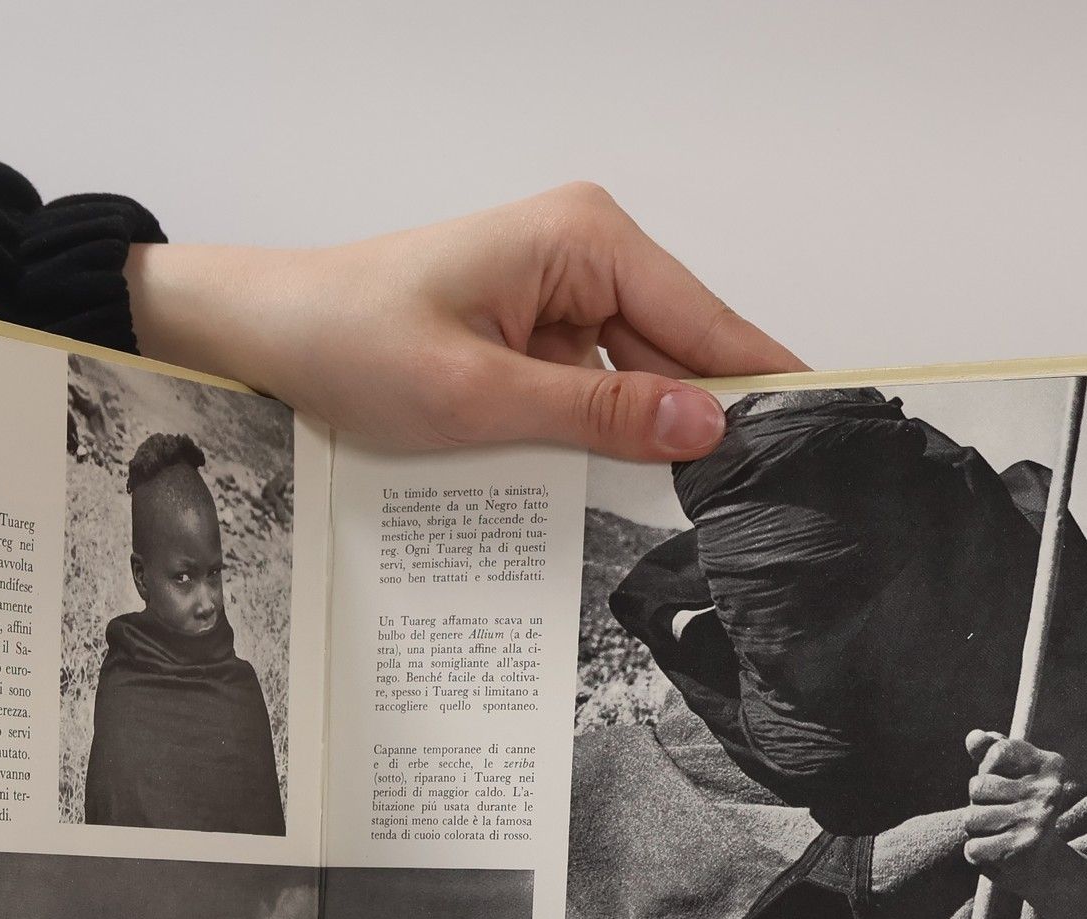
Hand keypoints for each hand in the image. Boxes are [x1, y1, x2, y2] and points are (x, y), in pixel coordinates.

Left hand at [126, 183, 803, 461]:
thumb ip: (598, 413)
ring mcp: (561, 292)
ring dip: (646, 440)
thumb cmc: (350, 340)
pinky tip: (612, 488)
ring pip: (641, 378)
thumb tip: (706, 425)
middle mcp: (587, 251)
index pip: (708, 321)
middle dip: (705, 424)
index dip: (763, 388)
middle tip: (753, 511)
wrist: (266, 332)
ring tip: (689, 512)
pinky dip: (601, 437)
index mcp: (587, 239)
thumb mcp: (480, 394)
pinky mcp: (535, 331)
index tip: (820, 444)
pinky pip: (595, 389)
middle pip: (683, 351)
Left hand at [963, 729, 1075, 892]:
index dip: (987, 768)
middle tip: (1003, 815)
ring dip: (977, 831)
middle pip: (976, 787)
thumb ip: (991, 753)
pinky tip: (1000, 853)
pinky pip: (972, 848)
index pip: (997, 751)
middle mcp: (1048, 793)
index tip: (1005, 782)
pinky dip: (978, 854)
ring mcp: (1036, 822)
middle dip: (979, 803)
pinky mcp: (1021, 852)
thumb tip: (973, 737)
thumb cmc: (1021, 810)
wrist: (1047, 865)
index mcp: (1051, 766)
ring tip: (1001, 833)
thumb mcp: (1011, 776)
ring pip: (970, 818)